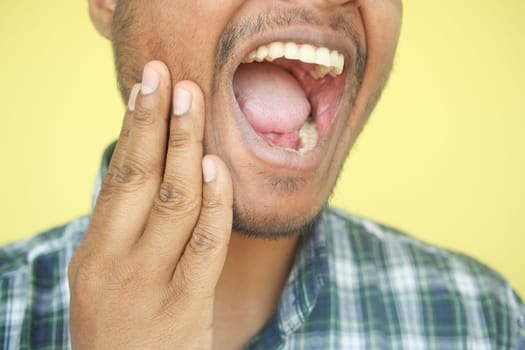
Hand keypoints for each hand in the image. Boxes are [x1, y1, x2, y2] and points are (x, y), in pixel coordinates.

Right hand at [68, 61, 232, 348]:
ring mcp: (151, 284)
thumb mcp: (106, 274)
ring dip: (186, 148)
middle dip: (158, 123)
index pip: (118, 176)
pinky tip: (216, 167)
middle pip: (142, 178)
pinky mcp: (186, 305)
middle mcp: (116, 263)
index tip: (148, 86)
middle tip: (172, 78)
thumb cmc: (121, 323)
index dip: (135, 128)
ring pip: (175, 203)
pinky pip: (206, 244)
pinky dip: (214, 203)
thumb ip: (125, 226)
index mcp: (94, 251)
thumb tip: (152, 165)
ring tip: (194, 104)